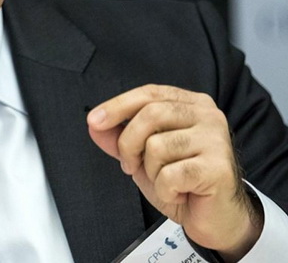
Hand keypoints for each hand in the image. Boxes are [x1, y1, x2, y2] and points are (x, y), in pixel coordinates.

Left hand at [87, 84, 262, 260]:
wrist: (215, 218)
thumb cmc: (182, 183)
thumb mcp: (142, 156)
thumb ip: (119, 137)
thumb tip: (94, 125)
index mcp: (191, 104)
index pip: (149, 94)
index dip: (117, 105)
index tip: (94, 121)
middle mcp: (208, 115)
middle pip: (150, 114)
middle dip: (128, 144)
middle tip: (131, 166)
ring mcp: (216, 140)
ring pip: (157, 145)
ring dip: (151, 171)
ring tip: (167, 181)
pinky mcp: (219, 168)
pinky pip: (170, 174)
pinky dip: (165, 189)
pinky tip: (180, 192)